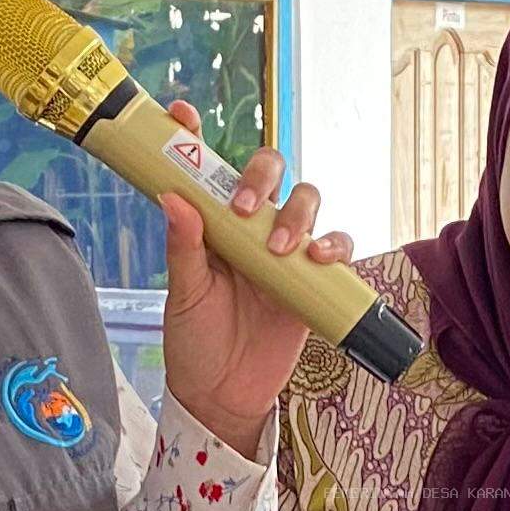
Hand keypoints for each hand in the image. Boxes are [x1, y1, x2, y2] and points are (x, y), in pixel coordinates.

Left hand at [155, 103, 349, 459]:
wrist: (224, 396)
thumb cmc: (196, 342)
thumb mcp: (184, 294)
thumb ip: (183, 247)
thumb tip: (172, 197)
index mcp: (213, 224)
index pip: (207, 169)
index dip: (195, 136)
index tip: (181, 115)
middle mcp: (251, 228)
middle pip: (270, 172)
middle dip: (260, 176)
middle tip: (244, 209)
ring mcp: (286, 250)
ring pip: (306, 201)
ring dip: (299, 213)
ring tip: (282, 248)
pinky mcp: (314, 280)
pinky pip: (337, 247)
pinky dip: (334, 244)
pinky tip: (319, 258)